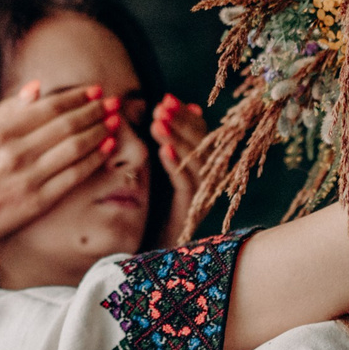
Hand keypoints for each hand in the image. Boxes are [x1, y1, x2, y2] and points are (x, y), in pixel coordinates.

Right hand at [0, 82, 120, 276]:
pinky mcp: (36, 202)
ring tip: (115, 121)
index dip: (75, 97)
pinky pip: (73, 176)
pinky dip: (93, 160)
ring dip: (99, 131)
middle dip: (94, 110)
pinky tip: (106, 149)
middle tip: (113, 102)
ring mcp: (27, 178)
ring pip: (74, 148)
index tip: (94, 90)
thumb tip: (37, 87)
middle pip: (66, 125)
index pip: (48, 107)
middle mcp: (14, 152)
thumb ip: (5, 110)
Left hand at [153, 94, 209, 247]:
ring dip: (178, 139)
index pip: (199, 136)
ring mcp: (200, 199)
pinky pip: (186, 186)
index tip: (167, 98)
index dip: (185, 116)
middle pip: (202, 146)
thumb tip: (174, 111)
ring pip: (197, 163)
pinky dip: (176, 166)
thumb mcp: (153, 171)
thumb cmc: (148, 209)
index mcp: (199, 170)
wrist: (143, 252)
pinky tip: (163, 150)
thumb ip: (164, 144)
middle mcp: (205, 183)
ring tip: (158, 122)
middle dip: (182, 123)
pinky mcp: (189, 215)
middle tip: (162, 105)